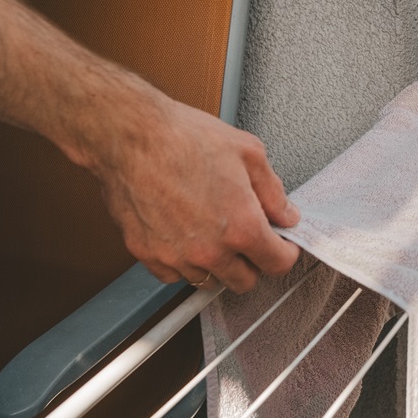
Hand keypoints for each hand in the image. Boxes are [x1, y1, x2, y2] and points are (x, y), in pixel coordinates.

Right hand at [85, 92, 300, 292]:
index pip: (277, 264)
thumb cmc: (184, 137)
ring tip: (213, 231)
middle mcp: (210, 250)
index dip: (284, 253)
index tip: (281, 246)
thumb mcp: (248, 153)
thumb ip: (273, 192)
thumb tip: (286, 214)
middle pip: (244, 281)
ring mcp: (176, 256)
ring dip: (217, 263)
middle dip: (253, 261)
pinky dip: (183, 262)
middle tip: (248, 237)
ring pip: (208, 279)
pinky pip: (173, 274)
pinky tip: (186, 236)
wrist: (131, 136)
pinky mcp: (146, 254)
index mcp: (242, 227)